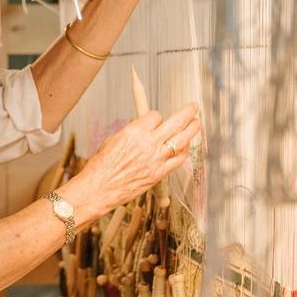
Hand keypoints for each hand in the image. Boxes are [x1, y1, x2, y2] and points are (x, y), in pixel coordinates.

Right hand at [72, 103, 200, 217]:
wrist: (99, 188)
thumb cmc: (102, 165)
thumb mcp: (113, 140)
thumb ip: (132, 133)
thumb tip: (143, 130)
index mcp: (134, 131)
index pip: (155, 116)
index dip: (156, 116)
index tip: (156, 119)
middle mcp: (148, 143)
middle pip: (175, 122)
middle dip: (187, 112)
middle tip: (194, 107)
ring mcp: (156, 159)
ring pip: (182, 140)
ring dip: (192, 129)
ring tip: (197, 123)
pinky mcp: (159, 173)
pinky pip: (178, 160)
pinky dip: (184, 151)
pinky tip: (186, 146)